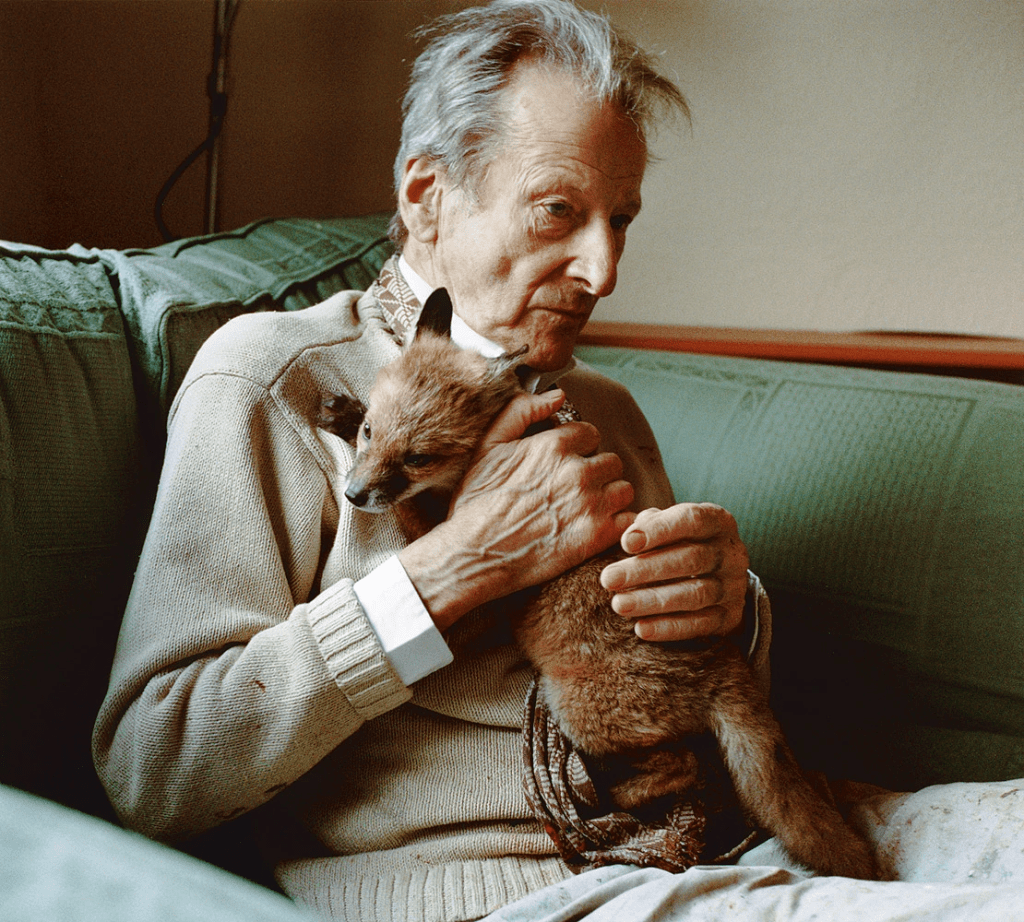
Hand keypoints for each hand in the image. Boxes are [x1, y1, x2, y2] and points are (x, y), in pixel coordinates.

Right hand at [399, 389, 634, 629]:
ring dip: (609, 497)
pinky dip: (618, 524)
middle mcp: (577, 471)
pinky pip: (629, 519)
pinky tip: (596, 528)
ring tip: (586, 510)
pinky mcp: (597, 536)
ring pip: (624, 489)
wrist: (474, 555)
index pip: (590, 434)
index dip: (578, 448)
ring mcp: (590, 504)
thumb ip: (521, 411)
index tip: (565, 464)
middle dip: (596, 472)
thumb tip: (558, 394)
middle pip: (611, 461)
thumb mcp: (488, 446)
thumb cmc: (477, 502)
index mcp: (553, 445)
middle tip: (575, 490)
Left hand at [599, 504, 749, 641]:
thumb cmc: (681, 542)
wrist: (718, 578)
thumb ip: (650, 523)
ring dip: (653, 601)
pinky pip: (700, 625)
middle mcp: (731, 553)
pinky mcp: (730, 617)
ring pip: (695, 594)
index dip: (658, 531)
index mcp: (717, 521)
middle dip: (646, 570)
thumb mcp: (670, 525)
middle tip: (609, 579)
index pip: (692, 520)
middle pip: (691, 559)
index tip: (625, 543)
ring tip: (619, 605)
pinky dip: (669, 627)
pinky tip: (641, 628)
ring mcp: (733, 587)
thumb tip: (631, 537)